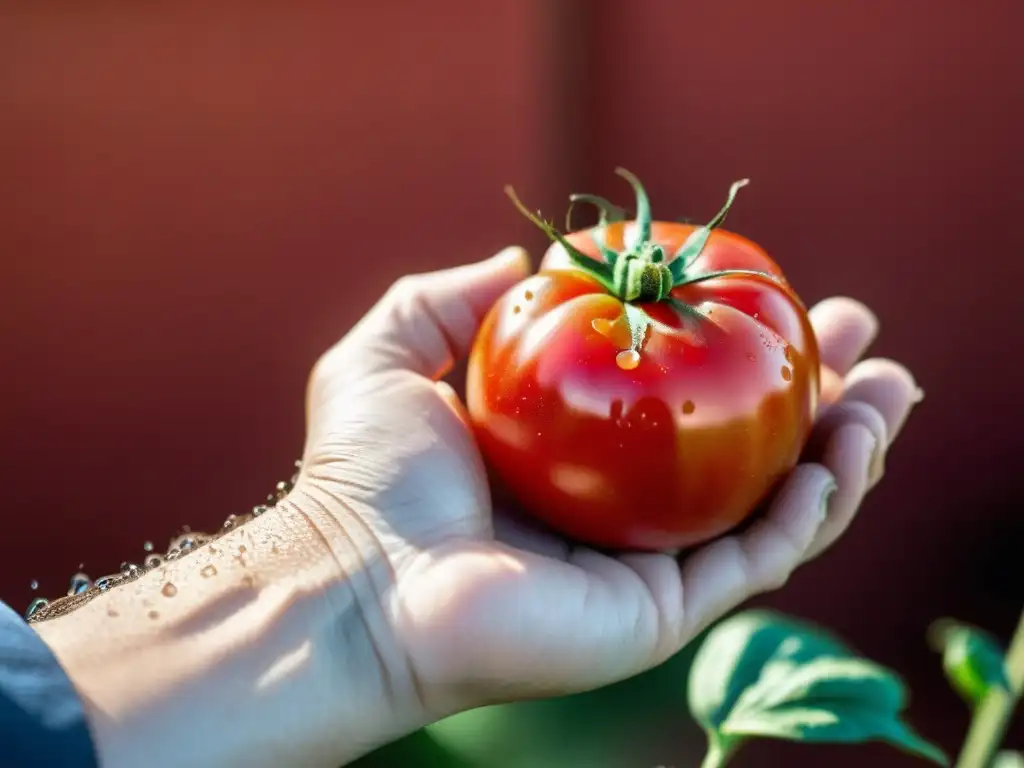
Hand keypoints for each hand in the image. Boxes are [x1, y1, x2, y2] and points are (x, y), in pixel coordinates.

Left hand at [295, 246, 921, 733]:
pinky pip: (754, 562)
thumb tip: (521, 258)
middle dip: (813, 403)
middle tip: (865, 350)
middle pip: (740, 455)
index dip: (731, 352)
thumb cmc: (366, 472)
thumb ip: (453, 297)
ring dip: (840, 456)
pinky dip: (809, 514)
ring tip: (889, 395)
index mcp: (573, 460)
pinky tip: (840, 459)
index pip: (675, 402)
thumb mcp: (397, 349)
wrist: (355, 582)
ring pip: (768, 511)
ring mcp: (645, 568)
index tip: (779, 302)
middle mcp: (619, 515)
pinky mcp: (659, 615)